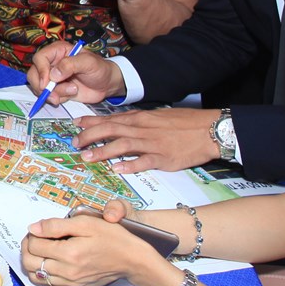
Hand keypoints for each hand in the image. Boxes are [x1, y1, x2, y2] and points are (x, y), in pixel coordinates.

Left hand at [19, 202, 169, 285]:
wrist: (131, 259)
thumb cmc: (112, 238)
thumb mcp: (86, 222)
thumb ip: (57, 225)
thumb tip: (34, 228)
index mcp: (69, 253)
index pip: (34, 245)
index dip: (32, 234)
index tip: (37, 228)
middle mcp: (67, 271)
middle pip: (30, 262)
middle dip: (27, 248)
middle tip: (34, 238)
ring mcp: (70, 283)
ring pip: (36, 276)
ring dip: (32, 261)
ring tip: (40, 249)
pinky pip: (47, 285)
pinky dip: (42, 273)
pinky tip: (49, 261)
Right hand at [25, 41, 125, 102]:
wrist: (106, 84)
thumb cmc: (99, 69)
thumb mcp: (88, 63)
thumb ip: (70, 65)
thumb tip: (53, 75)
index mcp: (58, 51)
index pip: (39, 58)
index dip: (41, 70)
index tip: (47, 82)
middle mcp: (52, 63)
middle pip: (33, 74)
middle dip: (42, 86)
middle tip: (54, 95)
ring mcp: (53, 78)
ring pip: (39, 87)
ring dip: (54, 93)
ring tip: (73, 91)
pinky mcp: (56, 90)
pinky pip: (48, 96)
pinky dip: (57, 98)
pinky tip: (71, 94)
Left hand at [75, 108, 221, 173]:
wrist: (209, 129)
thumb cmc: (185, 123)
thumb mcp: (159, 116)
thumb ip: (139, 121)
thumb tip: (121, 124)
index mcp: (142, 118)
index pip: (112, 118)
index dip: (92, 122)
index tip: (77, 124)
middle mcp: (144, 129)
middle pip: (111, 130)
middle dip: (90, 136)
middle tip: (75, 143)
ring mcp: (153, 143)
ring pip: (123, 144)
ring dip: (103, 151)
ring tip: (87, 157)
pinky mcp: (164, 157)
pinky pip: (144, 161)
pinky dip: (130, 165)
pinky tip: (117, 169)